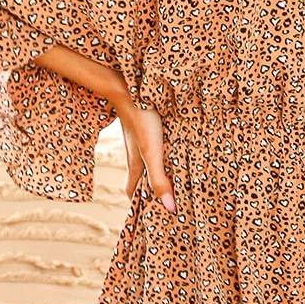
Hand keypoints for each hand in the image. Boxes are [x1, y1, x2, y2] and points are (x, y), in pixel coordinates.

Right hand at [114, 95, 176, 213]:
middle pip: (141, 177)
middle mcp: (135, 153)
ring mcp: (140, 139)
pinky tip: (174, 147)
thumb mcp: (152, 153)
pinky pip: (154, 144)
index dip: (138, 204)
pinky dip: (162, 152)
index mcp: (135, 164)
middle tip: (165, 199)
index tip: (147, 216)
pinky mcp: (148, 125)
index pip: (133, 191)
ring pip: (147, 160)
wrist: (130, 87)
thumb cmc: (142, 120)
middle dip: (150, 189)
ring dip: (157, 170)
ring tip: (174, 176)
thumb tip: (170, 209)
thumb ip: (159, 180)